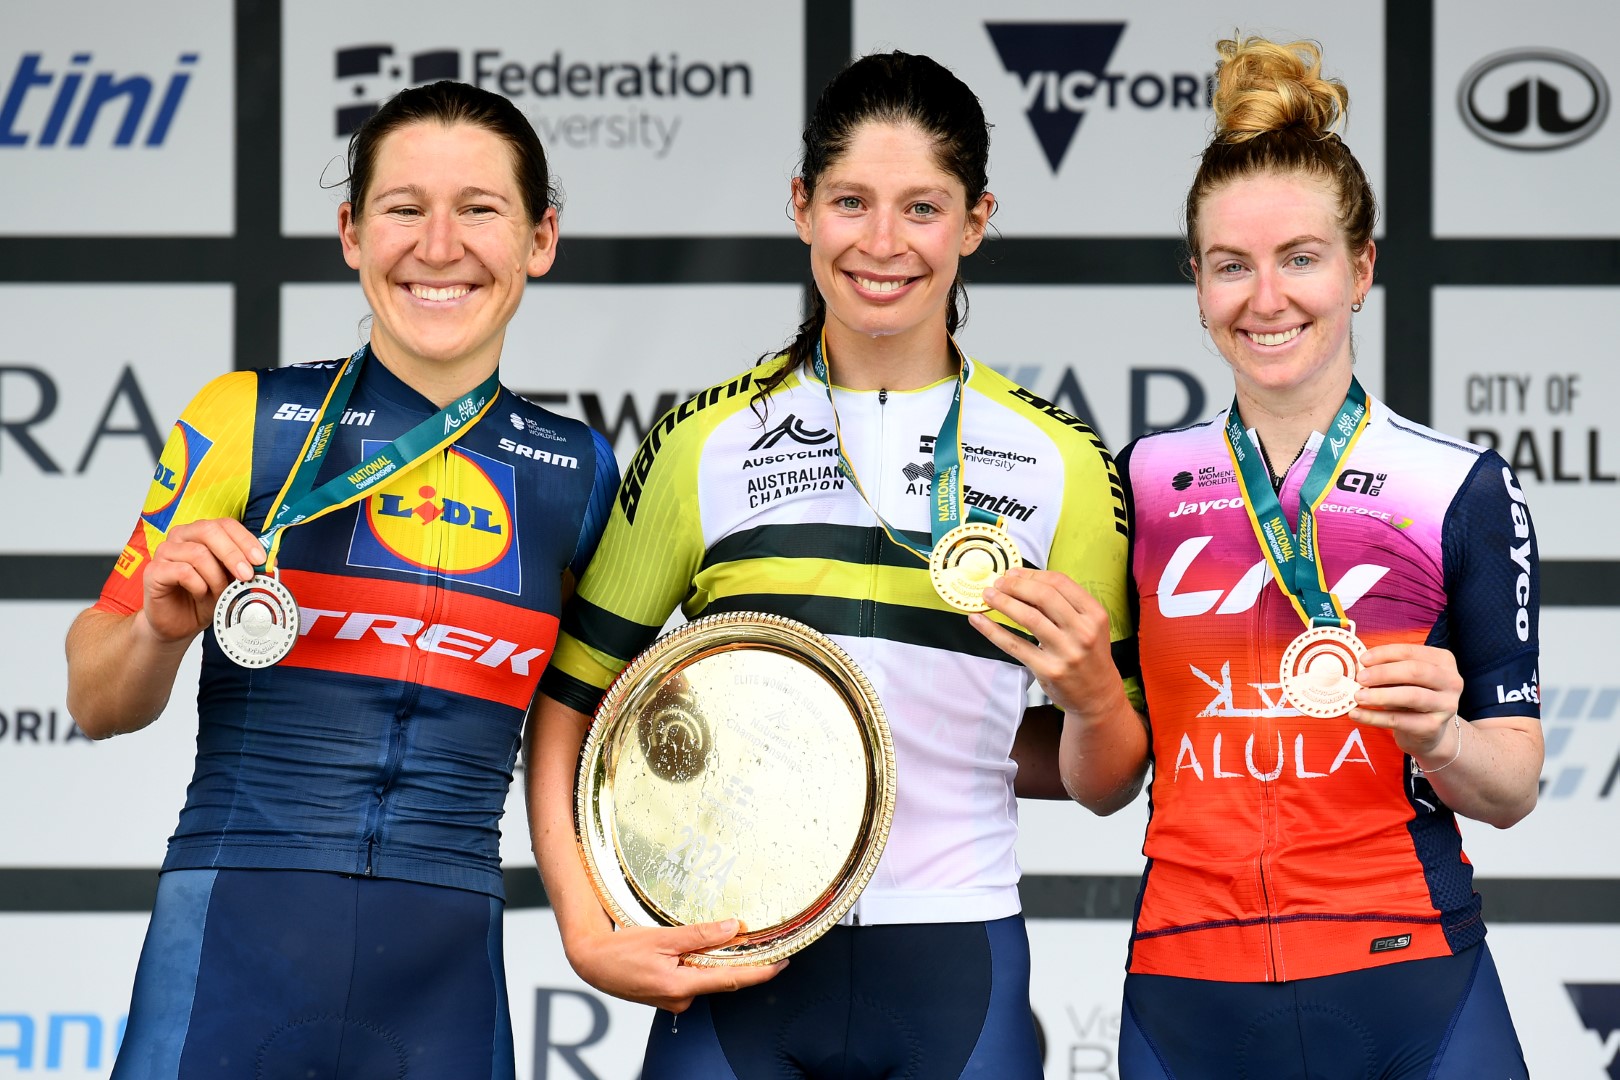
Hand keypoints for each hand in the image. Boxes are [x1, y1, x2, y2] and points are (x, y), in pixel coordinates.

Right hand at [140, 518, 265, 644]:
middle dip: (233, 554)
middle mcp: (181, 536)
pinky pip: (182, 571)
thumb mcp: (232, 580)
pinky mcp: (154, 571)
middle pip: (209, 530)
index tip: (260, 560)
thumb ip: (247, 566)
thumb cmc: (204, 598)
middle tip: (247, 575)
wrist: (179, 624)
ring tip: (221, 592)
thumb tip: (270, 561)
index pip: (225, 524)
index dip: (245, 540)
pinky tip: (201, 594)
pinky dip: (199, 585)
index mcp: (201, 533)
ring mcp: (165, 552)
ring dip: (216, 577)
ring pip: (198, 553)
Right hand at [564, 918, 786, 1012]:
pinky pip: (692, 978)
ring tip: (711, 934)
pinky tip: (690, 947)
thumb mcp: (662, 937)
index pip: (731, 980)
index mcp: (681, 986)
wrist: (590, 962)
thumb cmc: (620, 950)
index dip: (761, 973)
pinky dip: (697, 963)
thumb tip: (732, 928)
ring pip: (705, 976)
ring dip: (712, 958)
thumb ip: (699, 934)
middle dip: (737, 959)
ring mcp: (674, 999)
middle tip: (755, 937)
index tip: (782, 964)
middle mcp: (680, 998)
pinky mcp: (668, 995)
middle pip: (721, 978)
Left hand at [970, 567, 1119, 715]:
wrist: (1097, 694)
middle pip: (1044, 596)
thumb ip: (1063, 605)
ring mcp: (1066, 652)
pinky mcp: (1048, 670)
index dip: (1032, 574)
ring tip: (987, 596)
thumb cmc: (1088, 654)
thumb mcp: (1087, 626)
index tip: (1013, 573)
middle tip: (997, 583)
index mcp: (1094, 614)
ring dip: (1003, 602)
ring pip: (1028, 618)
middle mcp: (1083, 631)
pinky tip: (978, 621)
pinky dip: (992, 630)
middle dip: (1015, 586)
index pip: (1060, 583)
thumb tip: (1022, 584)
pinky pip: (1015, 645)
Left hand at [1350, 642, 1463, 758]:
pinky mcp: (1433, 727)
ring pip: (1411, 696)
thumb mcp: (1403, 678)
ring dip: (1380, 695)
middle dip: (1383, 673)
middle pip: (1415, 671)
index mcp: (1443, 660)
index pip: (1411, 652)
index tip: (1363, 660)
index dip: (1385, 654)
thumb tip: (1361, 667)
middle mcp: (1451, 681)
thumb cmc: (1412, 696)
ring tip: (1358, 697)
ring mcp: (1446, 705)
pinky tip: (1356, 714)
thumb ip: (1387, 669)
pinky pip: (1400, 720)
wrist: (1429, 732)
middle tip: (1360, 678)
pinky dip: (1374, 717)